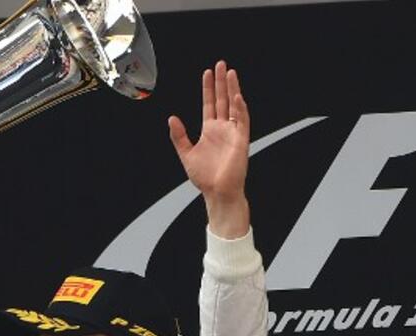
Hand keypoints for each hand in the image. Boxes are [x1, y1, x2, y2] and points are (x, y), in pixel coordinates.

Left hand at [167, 60, 250, 237]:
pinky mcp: (241, 140)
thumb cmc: (205, 177)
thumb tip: (172, 119)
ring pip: (234, 105)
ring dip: (233, 89)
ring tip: (230, 73)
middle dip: (221, 82)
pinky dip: (241, 109)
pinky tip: (237, 97)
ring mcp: (233, 132)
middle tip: (221, 64)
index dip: (208, 88)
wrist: (217, 192)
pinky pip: (243, 121)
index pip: (209, 104)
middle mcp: (223, 128)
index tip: (207, 73)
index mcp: (210, 130)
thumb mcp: (186, 153)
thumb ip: (179, 136)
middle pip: (223, 99)